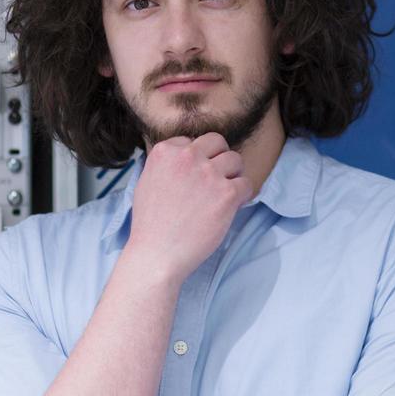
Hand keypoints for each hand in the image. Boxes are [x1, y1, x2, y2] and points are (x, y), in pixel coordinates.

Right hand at [127, 133, 253, 280]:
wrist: (157, 254)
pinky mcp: (227, 194)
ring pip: (235, 159)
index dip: (196, 159)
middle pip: (217, 142)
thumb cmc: (151, 224)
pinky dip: (243, 195)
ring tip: (223, 194)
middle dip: (218, 158)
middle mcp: (187, 157)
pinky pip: (247, 184)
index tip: (193, 177)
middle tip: (215, 179)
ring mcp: (208, 174)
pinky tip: (232, 206)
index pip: (191, 141)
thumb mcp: (147, 181)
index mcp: (165, 152)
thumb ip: (166, 164)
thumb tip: (186, 156)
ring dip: (232, 175)